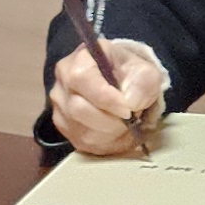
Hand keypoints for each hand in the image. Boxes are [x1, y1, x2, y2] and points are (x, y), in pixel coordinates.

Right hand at [46, 38, 167, 157]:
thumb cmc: (130, 74)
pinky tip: (116, 133)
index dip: (106, 99)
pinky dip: (105, 144)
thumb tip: (130, 105)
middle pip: (78, 109)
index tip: (127, 111)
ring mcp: (59, 108)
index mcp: (79, 61)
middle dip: (110, 121)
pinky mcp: (64, 127)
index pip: (82, 79)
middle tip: (130, 119)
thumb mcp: (144, 72)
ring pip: (82, 131)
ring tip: (125, 125)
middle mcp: (62, 84)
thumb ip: (142, 85)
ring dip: (110, 134)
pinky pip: (83, 143)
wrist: (121, 83)